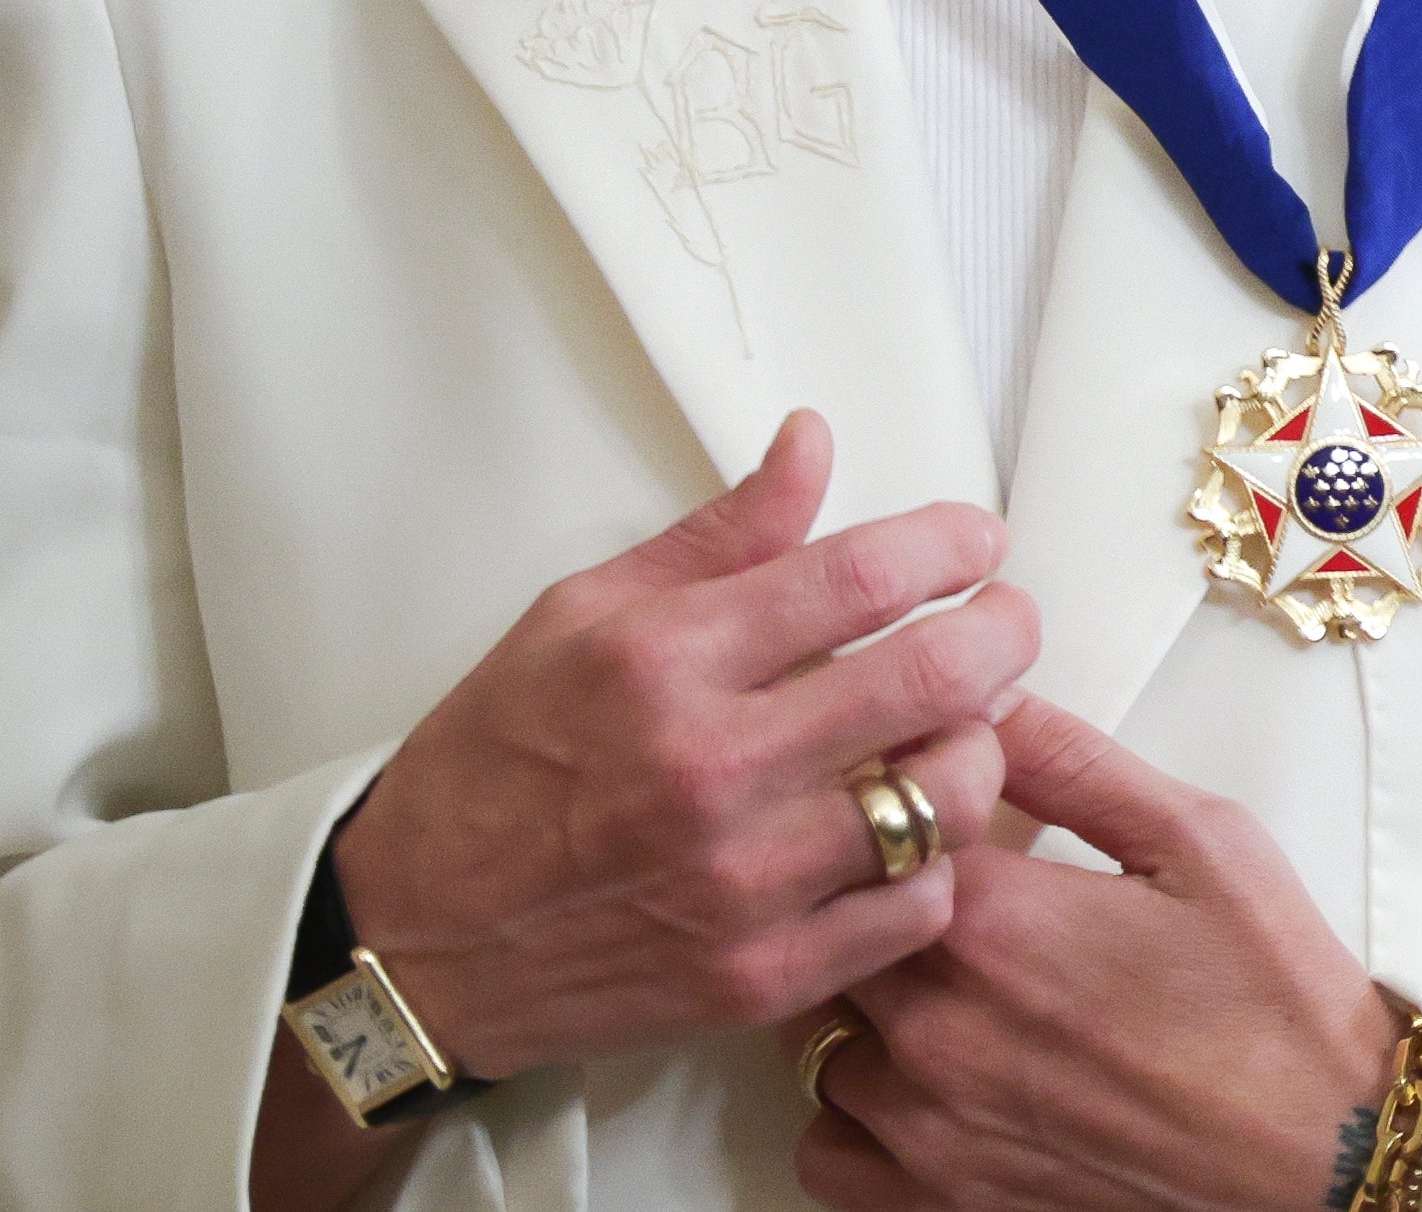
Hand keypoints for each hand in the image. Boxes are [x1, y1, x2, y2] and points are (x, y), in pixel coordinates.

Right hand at [251, 411, 1025, 1202]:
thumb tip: (811, 444)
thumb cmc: (492, 769)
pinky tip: (910, 829)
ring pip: (944, 799)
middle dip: (1002, 630)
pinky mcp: (761, 978)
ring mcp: (742, 884)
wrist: (415, 944)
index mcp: (661, 662)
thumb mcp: (577, 615)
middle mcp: (709, 769)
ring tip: (961, 725)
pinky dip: (936, 861)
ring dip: (977, 747)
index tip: (975, 541)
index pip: (859, 575)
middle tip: (1006, 618)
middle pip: (930, 678)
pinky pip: (915, 909)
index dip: (949, 544)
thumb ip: (716, 535)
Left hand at [795, 695, 1401, 1211]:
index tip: (922, 791)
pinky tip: (919, 1075)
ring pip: (815, 1031)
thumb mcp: (1198, 839)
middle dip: (865, 888)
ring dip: (858, 998)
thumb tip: (989, 698)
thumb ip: (1074, 759)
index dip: (891, 794)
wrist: (1323, 1157)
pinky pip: (829, 1148)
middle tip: (934, 879)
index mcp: (994, 919)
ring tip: (940, 980)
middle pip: (828, 921)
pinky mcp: (940, 1200)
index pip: (869, 818)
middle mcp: (938, 1024)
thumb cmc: (1274, 1003)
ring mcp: (929, 1123)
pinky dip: (853, 1112)